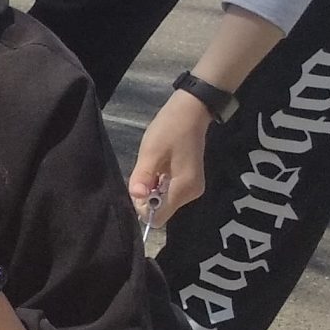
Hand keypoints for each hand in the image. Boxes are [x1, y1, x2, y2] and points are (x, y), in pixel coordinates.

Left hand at [130, 89, 211, 226]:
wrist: (191, 113)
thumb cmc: (170, 130)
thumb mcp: (151, 152)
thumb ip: (142, 177)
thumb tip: (136, 196)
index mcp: (184, 188)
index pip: (159, 216)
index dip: (144, 206)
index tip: (140, 186)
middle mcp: (192, 193)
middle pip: (161, 210)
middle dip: (148, 197)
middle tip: (145, 173)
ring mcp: (192, 188)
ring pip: (164, 201)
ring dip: (152, 189)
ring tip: (153, 167)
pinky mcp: (189, 182)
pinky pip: (168, 192)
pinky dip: (159, 184)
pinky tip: (159, 167)